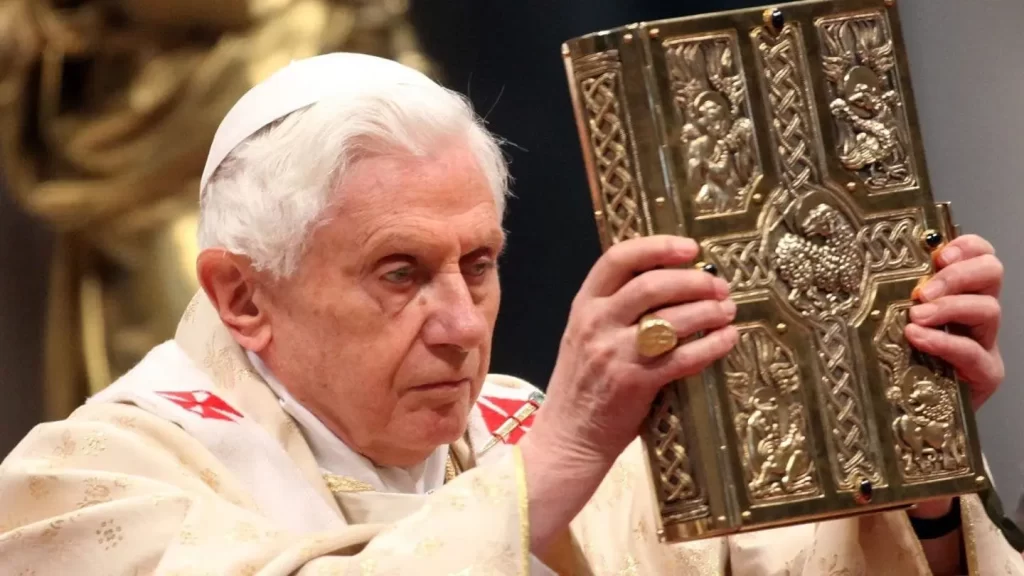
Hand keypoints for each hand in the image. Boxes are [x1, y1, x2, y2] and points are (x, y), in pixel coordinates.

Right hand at [519, 235, 736, 552]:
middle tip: (719, 286)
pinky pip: (684, 357)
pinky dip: (712, 345)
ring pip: (672, 319)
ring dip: (709, 311)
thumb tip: (670, 284)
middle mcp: (596, 323)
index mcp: (584, 306)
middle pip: (652, 285)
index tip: (690, 248)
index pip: (618, 259)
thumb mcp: (585, 336)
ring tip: (728, 311)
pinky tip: (726, 339)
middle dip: (694, 281)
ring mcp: (615, 353)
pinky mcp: (636, 382)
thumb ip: (615, 309)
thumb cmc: (582, 385)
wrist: (567, 437)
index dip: (658, 247)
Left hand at [906, 234, 1003, 409]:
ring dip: (950, 307)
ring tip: (917, 317)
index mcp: (958, 291)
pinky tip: (918, 338)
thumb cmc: (897, 360)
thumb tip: (858, 268)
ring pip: (989, 308)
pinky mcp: (985, 373)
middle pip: (991, 272)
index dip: (964, 246)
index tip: (936, 253)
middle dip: (957, 274)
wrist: (914, 414)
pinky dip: (945, 342)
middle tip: (923, 291)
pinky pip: (973, 351)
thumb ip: (891, 295)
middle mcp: (976, 313)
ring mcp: (984, 343)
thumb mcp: (892, 319)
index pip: (978, 254)